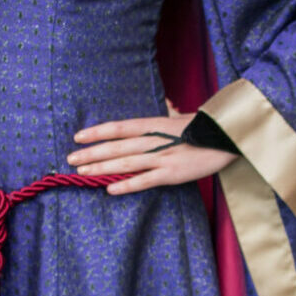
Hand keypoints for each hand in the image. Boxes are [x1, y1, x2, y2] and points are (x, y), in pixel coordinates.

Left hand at [67, 114, 237, 194]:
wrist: (225, 138)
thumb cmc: (200, 127)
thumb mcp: (177, 117)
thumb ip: (162, 115)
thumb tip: (160, 106)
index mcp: (153, 124)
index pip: (118, 127)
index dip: (96, 132)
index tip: (77, 136)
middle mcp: (153, 140)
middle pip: (116, 146)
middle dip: (91, 153)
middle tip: (70, 158)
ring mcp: (161, 158)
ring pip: (125, 163)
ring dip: (101, 168)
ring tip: (82, 172)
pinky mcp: (171, 175)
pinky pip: (144, 181)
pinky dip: (126, 185)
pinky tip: (109, 188)